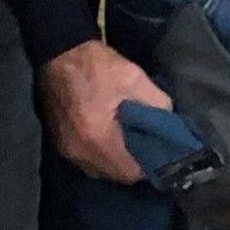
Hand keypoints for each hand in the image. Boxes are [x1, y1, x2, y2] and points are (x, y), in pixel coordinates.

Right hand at [43, 39, 172, 185]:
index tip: (160, 154)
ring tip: (129, 144)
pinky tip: (110, 139)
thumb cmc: (98, 67)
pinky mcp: (59, 144)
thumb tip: (170, 123)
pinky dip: (101, 155)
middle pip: (114, 175)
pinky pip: (86, 161)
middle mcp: (80, 152)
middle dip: (133, 165)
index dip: (149, 166)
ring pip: (99, 170)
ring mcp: (66, 150)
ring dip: (116, 162)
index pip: (131, 172)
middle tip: (147, 148)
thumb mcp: (136, 80)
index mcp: (99, 138)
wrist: (60, 53)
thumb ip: (158, 105)